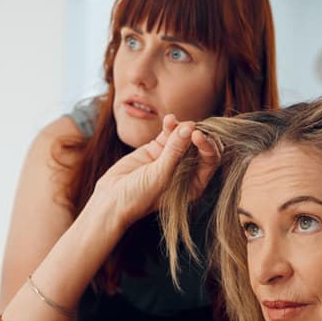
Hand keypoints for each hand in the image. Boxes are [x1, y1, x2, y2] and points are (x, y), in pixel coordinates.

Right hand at [91, 114, 218, 229]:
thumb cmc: (139, 197)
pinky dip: (170, 125)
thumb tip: (189, 128)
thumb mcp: (160, 175)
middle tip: (188, 125)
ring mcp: (171, 159)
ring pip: (185, 137)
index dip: (208, 145)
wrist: (111, 200)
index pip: (211, 160)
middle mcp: (186, 171)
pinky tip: (168, 119)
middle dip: (197, 133)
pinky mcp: (156, 150)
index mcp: (194, 184)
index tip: (196, 134)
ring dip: (182, 127)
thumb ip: (175, 151)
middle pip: (201, 146)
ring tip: (172, 122)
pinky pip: (169, 134)